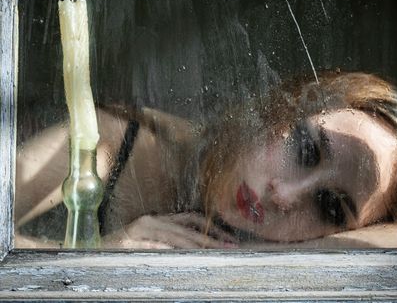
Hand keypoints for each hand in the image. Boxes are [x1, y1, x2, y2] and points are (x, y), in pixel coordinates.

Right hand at [102, 212, 238, 248]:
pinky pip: (157, 246)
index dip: (212, 228)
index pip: (192, 219)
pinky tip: (186, 256)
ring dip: (198, 246)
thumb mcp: (149, 240)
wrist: (89, 249)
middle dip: (211, 238)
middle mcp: (153, 220)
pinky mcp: (132, 241)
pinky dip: (173, 251)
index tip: (227, 239)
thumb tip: (196, 248)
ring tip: (214, 253)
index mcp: (159, 219)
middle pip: (189, 228)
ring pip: (177, 237)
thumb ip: (168, 240)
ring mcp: (142, 230)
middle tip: (229, 247)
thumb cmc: (121, 249)